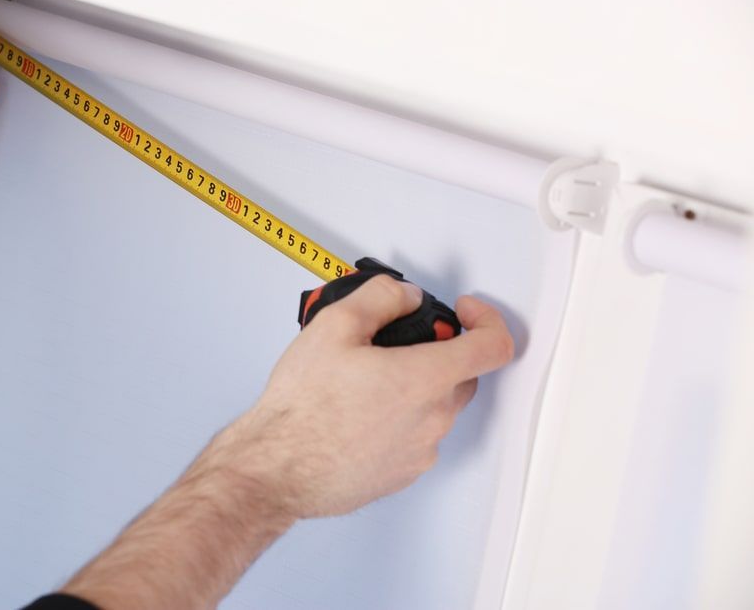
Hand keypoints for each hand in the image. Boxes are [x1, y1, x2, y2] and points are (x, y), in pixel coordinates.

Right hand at [218, 276, 514, 518]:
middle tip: (389, 344)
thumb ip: (382, 297)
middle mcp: (433, 420)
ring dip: (413, 387)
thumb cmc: (302, 406)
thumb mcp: (334, 324)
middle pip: (462, 375)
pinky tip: (356, 413)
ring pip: (436, 407)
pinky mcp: (402, 475)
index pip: (494, 346)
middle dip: (436, 352)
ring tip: (359, 380)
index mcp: (425, 379)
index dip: (486, 320)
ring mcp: (420, 452)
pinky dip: (399, 419)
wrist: (277, 469)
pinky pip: (416, 437)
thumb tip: (406, 296)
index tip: (463, 314)